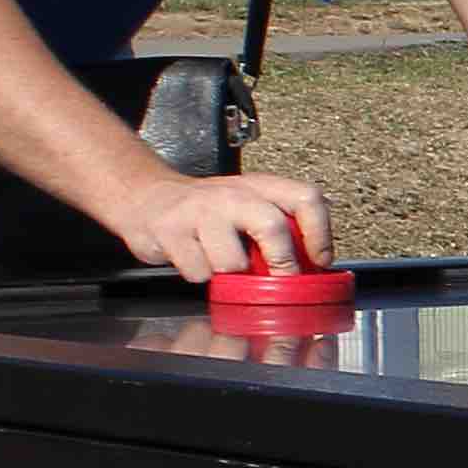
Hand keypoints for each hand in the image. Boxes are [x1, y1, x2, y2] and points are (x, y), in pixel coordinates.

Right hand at [125, 166, 334, 275]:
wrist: (147, 196)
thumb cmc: (206, 209)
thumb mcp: (248, 205)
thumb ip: (279, 225)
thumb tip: (314, 264)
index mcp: (259, 187)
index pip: (306, 198)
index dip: (320, 234)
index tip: (320, 261)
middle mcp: (232, 195)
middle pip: (273, 227)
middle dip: (281, 264)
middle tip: (280, 280)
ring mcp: (200, 212)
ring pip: (232, 262)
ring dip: (230, 275)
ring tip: (221, 263)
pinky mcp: (171, 232)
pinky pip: (199, 272)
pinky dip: (200, 275)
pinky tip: (195, 259)